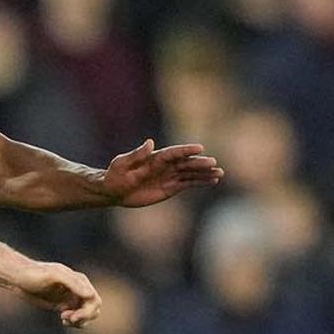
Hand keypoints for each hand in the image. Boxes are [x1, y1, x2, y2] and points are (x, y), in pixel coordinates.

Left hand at [14, 262, 100, 327]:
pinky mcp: (61, 305)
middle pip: (93, 308)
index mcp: (79, 281)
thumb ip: (73, 283)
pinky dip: (73, 322)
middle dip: (84, 317)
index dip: (87, 311)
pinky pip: (75, 317)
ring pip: (86, 314)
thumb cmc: (35, 273)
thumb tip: (90, 295)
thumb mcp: (53, 275)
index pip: (94, 300)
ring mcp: (70, 297)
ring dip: (80, 321)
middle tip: (69, 319)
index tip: (73, 316)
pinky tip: (63, 321)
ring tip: (64, 319)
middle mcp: (77, 289)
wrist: (18, 277)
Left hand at [101, 139, 222, 207]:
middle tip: (214, 163)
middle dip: (199, 163)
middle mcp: (164, 165)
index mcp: (154, 157)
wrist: (114, 191)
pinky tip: (212, 180)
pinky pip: (188, 183)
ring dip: (204, 173)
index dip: (186, 150)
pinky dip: (200, 182)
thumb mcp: (122, 164)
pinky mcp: (170, 187)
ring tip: (219, 172)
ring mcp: (168, 176)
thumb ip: (137, 155)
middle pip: (185, 163)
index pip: (173, 153)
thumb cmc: (115, 176)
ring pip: (190, 173)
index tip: (199, 148)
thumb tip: (150, 142)